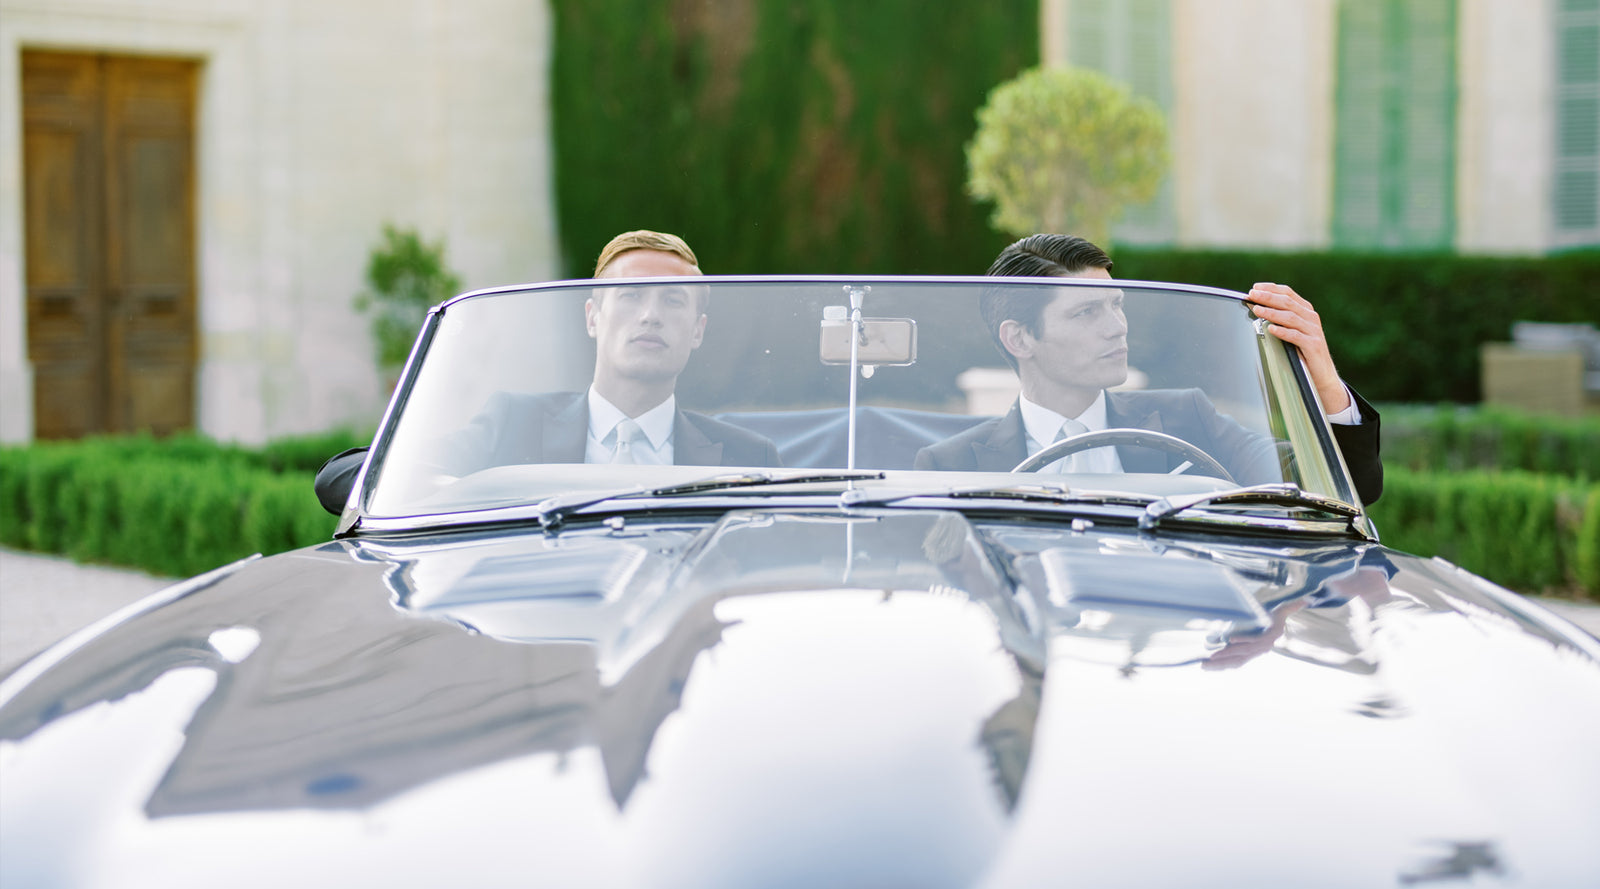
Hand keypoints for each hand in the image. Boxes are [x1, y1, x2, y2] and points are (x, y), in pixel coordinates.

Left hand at [1246, 283, 1351, 414]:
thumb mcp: (1293, 331)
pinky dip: (1283, 331)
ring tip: (1257, 309)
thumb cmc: (1303, 352)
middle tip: (1252, 295)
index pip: (1288, 293)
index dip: (1271, 288)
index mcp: (1306, 311)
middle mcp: (1311, 318)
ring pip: (1291, 317)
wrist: (1322, 374)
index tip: (1255, 288)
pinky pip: (1296, 336)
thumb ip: (1281, 318)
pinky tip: (1271, 329)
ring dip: (1272, 312)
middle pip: (1287, 302)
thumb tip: (1256, 307)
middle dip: (1268, 297)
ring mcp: (1313, 331)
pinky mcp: (1313, 345)